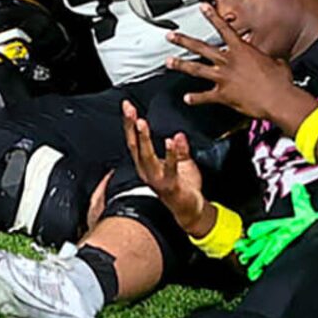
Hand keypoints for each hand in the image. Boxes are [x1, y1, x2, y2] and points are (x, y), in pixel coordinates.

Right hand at [119, 99, 213, 240]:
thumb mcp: (182, 163)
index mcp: (146, 165)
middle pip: (135, 146)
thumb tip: (179, 134)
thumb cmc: (183, 187)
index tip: (127, 106)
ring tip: (141, 122)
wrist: (190, 211)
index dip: (129, 123)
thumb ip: (179, 150)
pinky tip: (170, 141)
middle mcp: (147, 172)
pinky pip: (170, 168)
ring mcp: (157, 179)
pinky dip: (170, 154)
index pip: (134, 141)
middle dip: (131, 126)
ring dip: (143, 139)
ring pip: (146, 156)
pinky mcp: (171, 185)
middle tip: (129, 109)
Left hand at [169, 12, 310, 125]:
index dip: (211, 16)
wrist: (279, 99)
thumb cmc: (280, 81)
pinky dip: (196, 98)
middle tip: (171, 36)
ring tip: (169, 62)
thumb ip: (269, 59)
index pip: (224, 28)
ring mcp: (223, 78)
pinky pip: (205, 96)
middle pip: (201, 48)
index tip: (201, 7)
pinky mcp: (223, 95)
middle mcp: (229, 61)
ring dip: (181, 65)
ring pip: (197, 69)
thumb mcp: (277, 62)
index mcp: (242, 50)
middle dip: (183, 41)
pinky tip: (187, 98)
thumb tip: (273, 61)